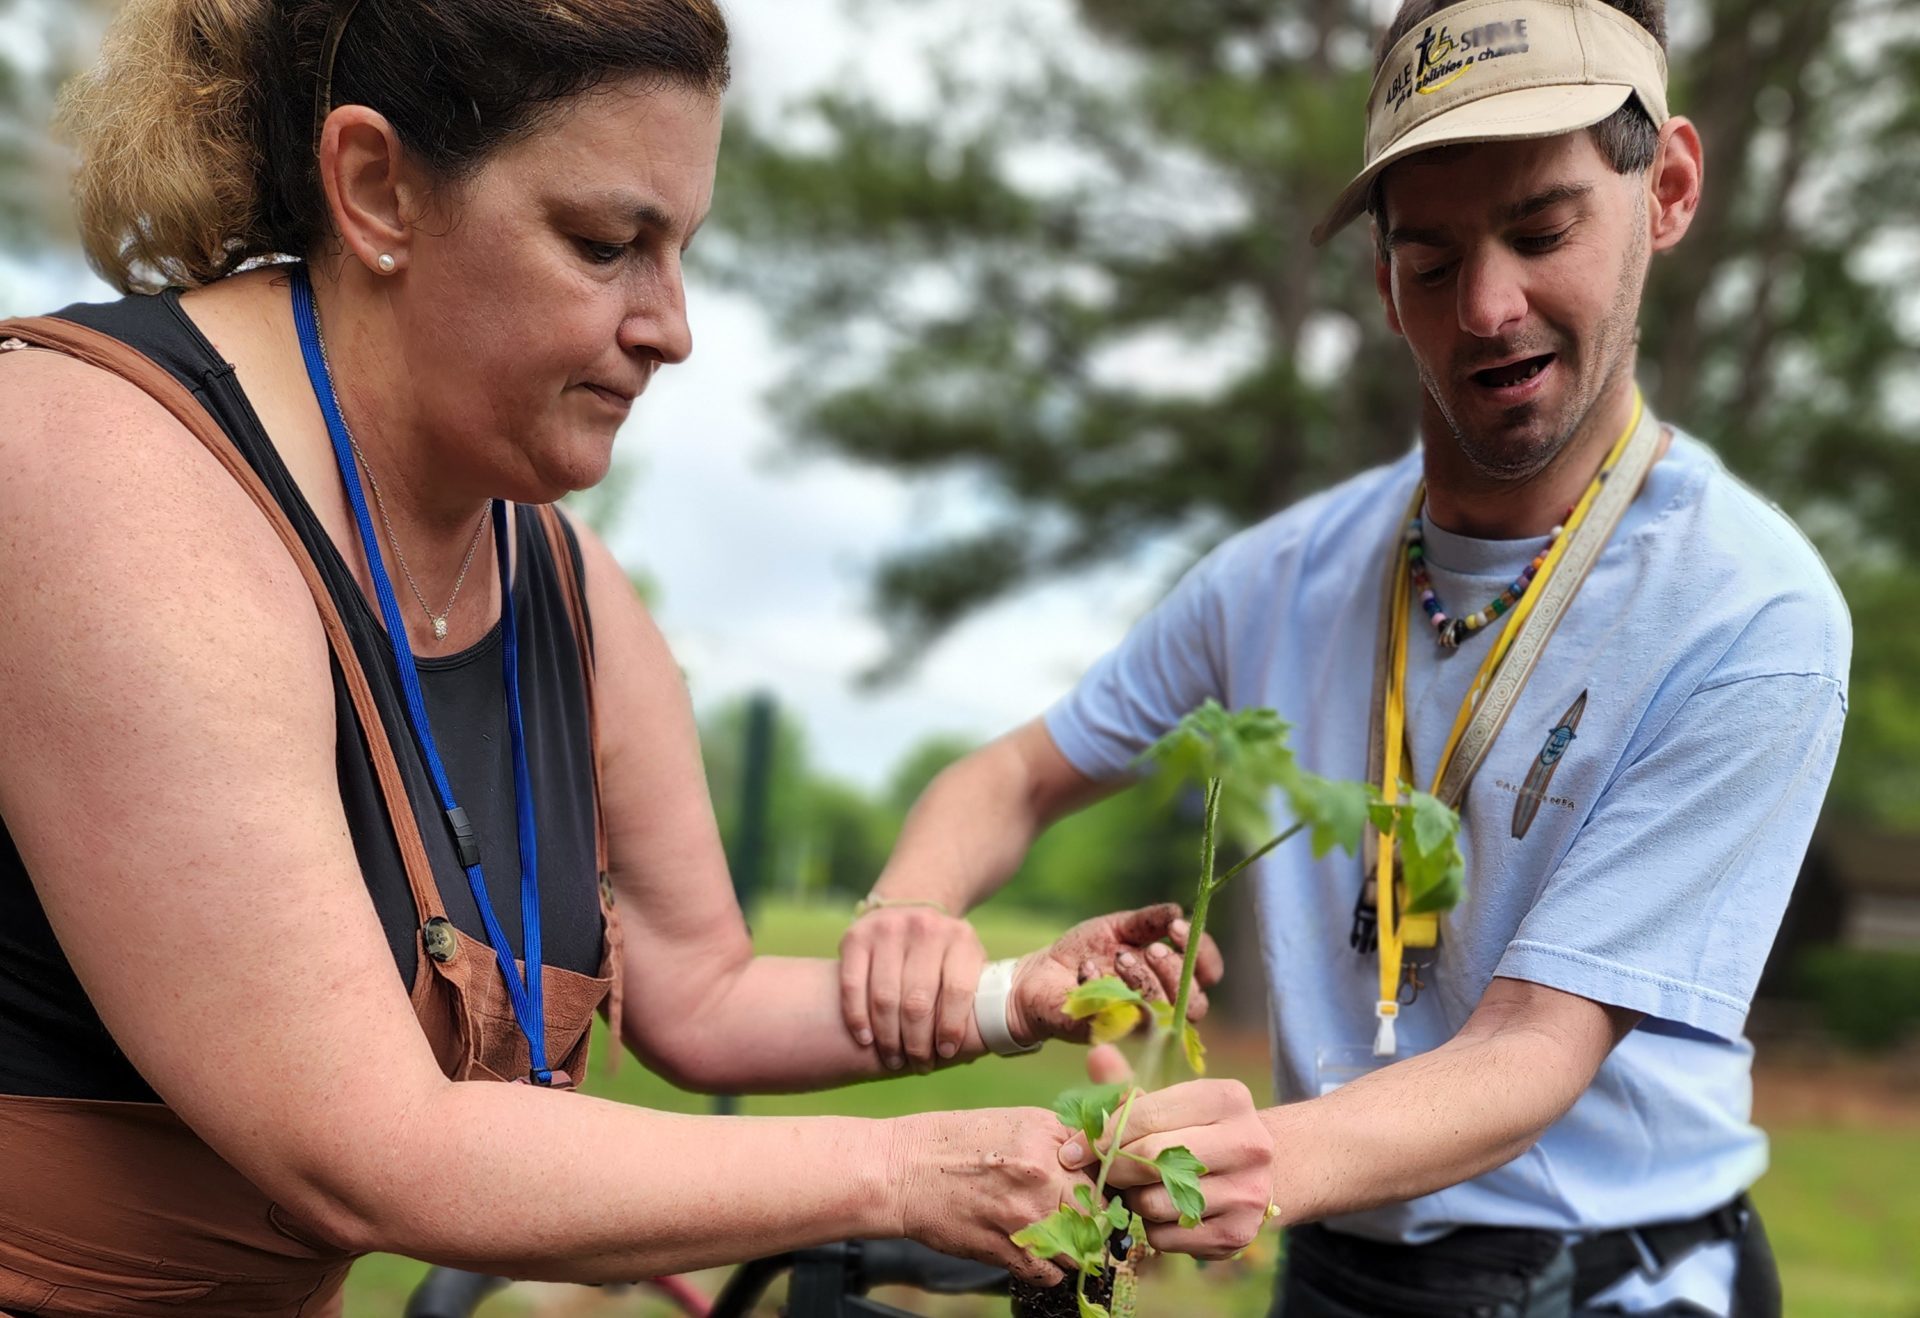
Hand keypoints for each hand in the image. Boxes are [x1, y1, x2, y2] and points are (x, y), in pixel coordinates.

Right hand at [839, 902, 984, 1070]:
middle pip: (917, 1001)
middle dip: (916, 1042)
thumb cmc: (943, 953)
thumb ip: (974, 996)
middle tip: (917, 1065)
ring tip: (893, 1059)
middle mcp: (925, 928)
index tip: (945, 1053)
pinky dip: (857, 1017)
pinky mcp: (856, 937)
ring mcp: (888, 929)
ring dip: (888, 1037)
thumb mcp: (967, 962)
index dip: (950, 1028)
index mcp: (961, 938)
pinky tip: (865, 1039)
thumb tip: (973, 1050)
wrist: (908, 907)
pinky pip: (852, 985)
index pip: (957, 990)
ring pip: (884, 997)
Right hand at [891, 1107, 1093, 1287]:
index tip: (1094, 1194)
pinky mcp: (1007, 1249)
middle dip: (1092, 1221)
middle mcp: (1043, 1173)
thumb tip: (1090, 1157)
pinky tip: (1032, 1254)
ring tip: (1054, 1240)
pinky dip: (1046, 1270)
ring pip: (1079, 1248)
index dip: (1101, 1185)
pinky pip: (1049, 1274)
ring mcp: (1026, 1215)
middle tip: (1078, 1222)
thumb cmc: (952, 1142)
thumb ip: (1057, 1138)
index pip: (1103, 1168)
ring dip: (1071, 1249)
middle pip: (1098, 1212)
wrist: (902, 1170)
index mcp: (1047, 1136)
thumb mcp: (1012, 1121)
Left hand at [1009, 903, 1224, 1046]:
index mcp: (1170, 977)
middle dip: (1175, 971)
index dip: (1203, 953)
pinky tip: (1086, 970)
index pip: (1209, 973)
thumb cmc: (1083, 953)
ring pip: (1163, 1013)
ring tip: (1119, 958)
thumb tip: (1178, 911)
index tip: (1176, 928)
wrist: (1038, 975)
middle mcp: (1161, 1006)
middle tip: (1150, 949)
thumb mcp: (1117, 928)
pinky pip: (1119, 1018)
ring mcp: (1136, 1024)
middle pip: (1195, 1002)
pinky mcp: (1108, 1034)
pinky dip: (1102, 986)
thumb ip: (1148, 921)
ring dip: (1144, 980)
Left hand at [1064, 1079, 1273, 1259]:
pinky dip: (1151, 1228)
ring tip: (1138, 1188)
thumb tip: (1097, 1053)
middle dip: (1113, 1167)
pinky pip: (1167, 1237)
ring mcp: (1246, 1192)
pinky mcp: (1238, 1234)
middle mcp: (1246, 1143)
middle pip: (1152, 1158)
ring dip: (1133, 1199)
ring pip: (1156, 1202)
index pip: (1147, 1115)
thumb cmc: (1201, 1130)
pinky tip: (1161, 1212)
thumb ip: (1129, 1084)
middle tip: (1099, 1171)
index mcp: (1227, 1098)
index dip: (1101, 1134)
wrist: (1266, 1174)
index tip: (1070, 1150)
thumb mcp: (1173, 1101)